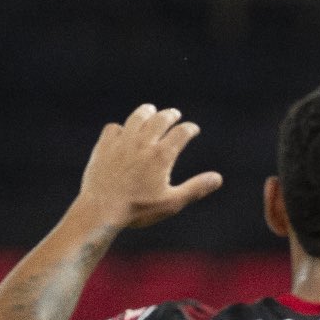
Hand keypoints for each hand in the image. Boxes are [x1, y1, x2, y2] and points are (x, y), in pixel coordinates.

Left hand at [77, 105, 222, 230]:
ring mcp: (122, 142)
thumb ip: (195, 188)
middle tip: (174, 114)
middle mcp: (143, 143)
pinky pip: (113, 128)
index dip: (189, 129)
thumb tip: (218, 178)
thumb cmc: (138, 210)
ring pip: (136, 118)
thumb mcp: (172, 202)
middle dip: (170, 115)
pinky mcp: (104, 146)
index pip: (181, 133)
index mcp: (162, 155)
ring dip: (146, 112)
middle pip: (160, 119)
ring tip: (150, 110)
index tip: (193, 129)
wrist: (101, 209)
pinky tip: (122, 132)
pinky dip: (121, 128)